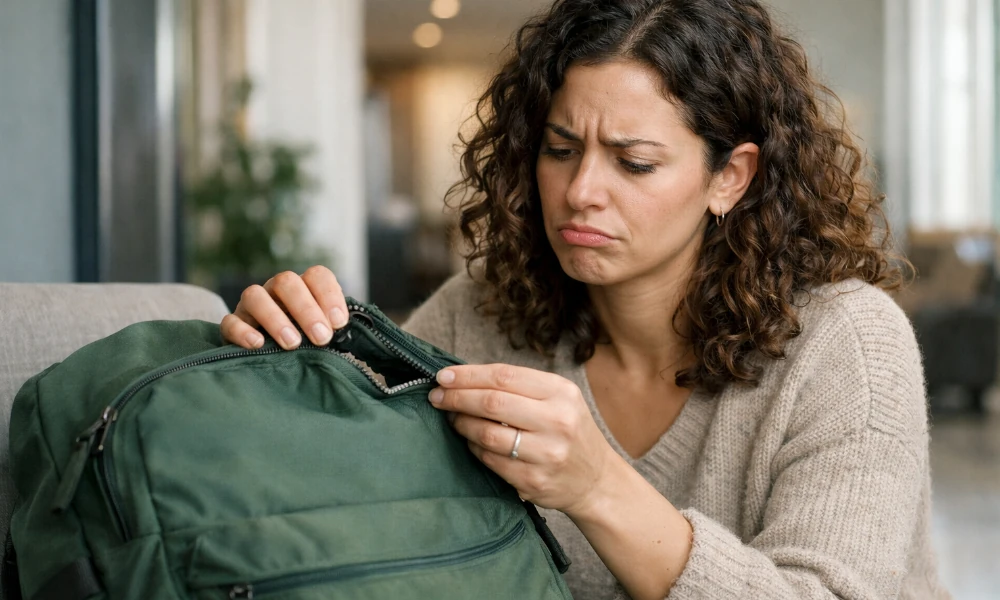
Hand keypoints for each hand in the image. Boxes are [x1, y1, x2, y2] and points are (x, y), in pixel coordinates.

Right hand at [220, 266, 350, 349]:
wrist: (268, 354)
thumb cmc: (305, 340)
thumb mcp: (323, 331)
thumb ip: (336, 329)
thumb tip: (355, 336)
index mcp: (304, 287)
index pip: (317, 275)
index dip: (329, 295)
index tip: (339, 323)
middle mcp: (276, 290)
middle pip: (287, 282)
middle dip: (307, 310)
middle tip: (321, 337)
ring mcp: (251, 305)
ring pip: (255, 295)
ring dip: (276, 319)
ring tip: (292, 343)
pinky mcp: (233, 323)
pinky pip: (230, 321)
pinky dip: (242, 331)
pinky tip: (258, 344)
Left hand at [429, 363, 615, 515]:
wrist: (597, 480)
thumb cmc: (569, 432)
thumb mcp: (558, 399)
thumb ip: (520, 387)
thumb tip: (465, 377)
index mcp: (560, 392)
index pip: (504, 376)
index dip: (468, 375)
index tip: (443, 376)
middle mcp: (556, 420)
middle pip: (492, 403)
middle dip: (457, 397)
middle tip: (437, 396)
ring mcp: (546, 453)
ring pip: (487, 433)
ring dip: (461, 423)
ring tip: (452, 418)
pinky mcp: (533, 480)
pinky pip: (490, 460)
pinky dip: (474, 448)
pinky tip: (470, 441)